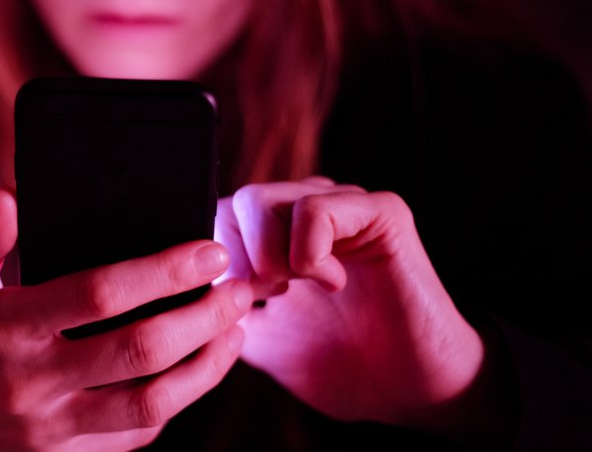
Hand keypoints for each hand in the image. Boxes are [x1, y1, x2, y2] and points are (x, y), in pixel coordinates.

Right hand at [0, 190, 251, 450]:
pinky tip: (194, 374)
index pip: (99, 293)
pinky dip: (172, 406)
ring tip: (235, 332)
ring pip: (150, 403)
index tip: (207, 252)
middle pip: (140, 348)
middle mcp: (32, 381)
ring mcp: (49, 428)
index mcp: (5, 327)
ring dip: (205, 367)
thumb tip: (9, 196)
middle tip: (238, 289)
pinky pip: (131, 438)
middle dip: (203, 316)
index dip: (163, 270)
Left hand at [216, 179, 484, 429]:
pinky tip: (330, 282)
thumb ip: (221, 307)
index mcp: (279, 233)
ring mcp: (344, 206)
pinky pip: (314, 209)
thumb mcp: (260, 337)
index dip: (213, 259)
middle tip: (264, 299)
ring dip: (265, 258)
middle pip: (234, 203)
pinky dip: (307, 254)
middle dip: (235, 261)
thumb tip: (181, 289)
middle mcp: (309, 210)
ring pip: (262, 200)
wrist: (409, 391)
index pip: (218, 215)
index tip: (233, 302)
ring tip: (294, 291)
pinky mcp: (380, 213)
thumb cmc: (341, 363)